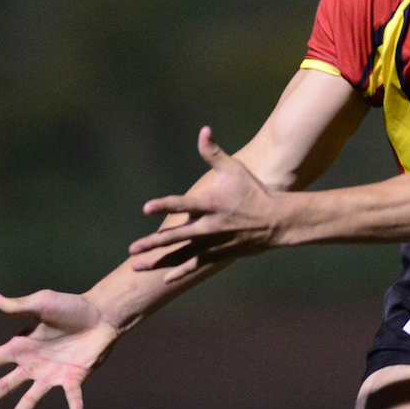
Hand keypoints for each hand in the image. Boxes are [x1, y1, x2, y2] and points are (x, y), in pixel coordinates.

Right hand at [0, 290, 119, 408]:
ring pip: (30, 399)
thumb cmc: (71, 307)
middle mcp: (33, 364)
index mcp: (22, 346)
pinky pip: (72, 394)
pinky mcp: (74, 378)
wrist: (101, 315)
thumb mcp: (42, 303)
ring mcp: (52, 374)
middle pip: (4, 385)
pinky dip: (74, 402)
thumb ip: (18, 306)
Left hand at [126, 127, 281, 282]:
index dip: (164, 205)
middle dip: (153, 243)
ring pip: (181, 255)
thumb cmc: (253, 192)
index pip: (183, 204)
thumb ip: (213, 153)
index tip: (147, 208)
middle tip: (133, 248)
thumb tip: (203, 130)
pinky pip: (196, 265)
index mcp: (210, 204)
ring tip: (138, 266)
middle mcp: (210, 226)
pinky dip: (181, 272)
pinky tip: (165, 278)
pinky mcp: (219, 254)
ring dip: (159, 261)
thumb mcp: (234, 169)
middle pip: (176, 237)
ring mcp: (213, 243)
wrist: (277, 221)